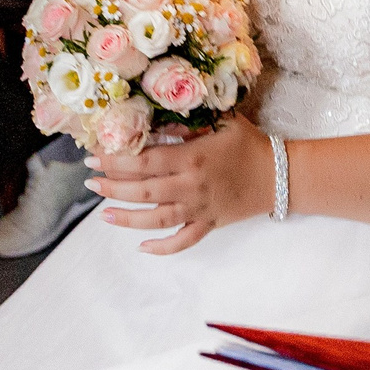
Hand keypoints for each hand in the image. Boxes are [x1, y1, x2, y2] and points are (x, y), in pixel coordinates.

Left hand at [83, 119, 272, 254]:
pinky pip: (183, 241)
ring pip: (155, 220)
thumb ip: (185, 121)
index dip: (114, 161)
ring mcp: (199, 209)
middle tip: (90, 183)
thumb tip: (153, 121)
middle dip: (112, 188)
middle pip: (142, 192)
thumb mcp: (219, 121)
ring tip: (103, 214)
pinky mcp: (209, 224)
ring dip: (126, 218)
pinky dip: (162, 248)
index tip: (93, 157)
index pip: (143, 161)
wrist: (280, 174)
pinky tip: (141, 247)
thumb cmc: (248, 143)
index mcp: (191, 159)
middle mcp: (191, 187)